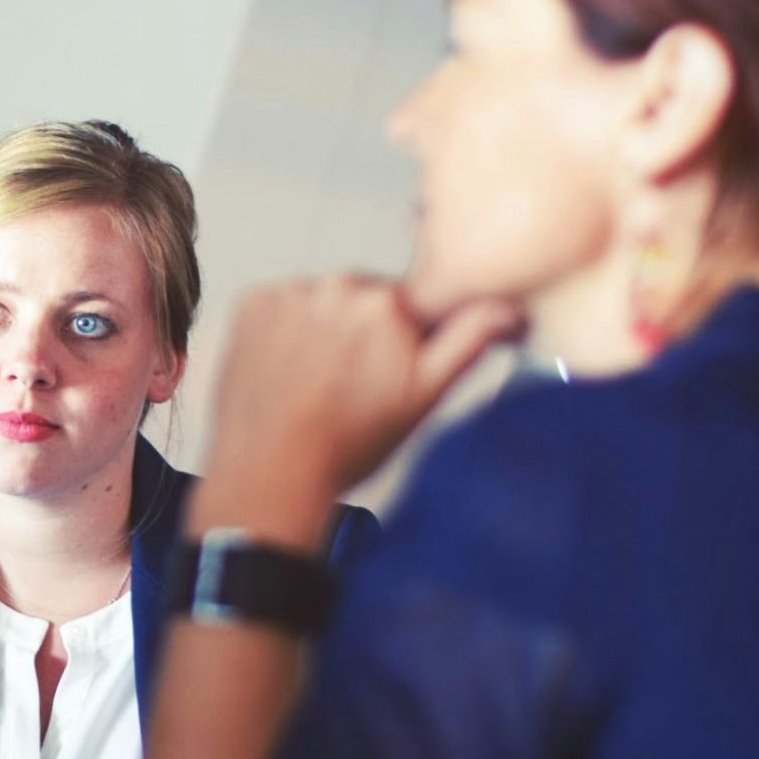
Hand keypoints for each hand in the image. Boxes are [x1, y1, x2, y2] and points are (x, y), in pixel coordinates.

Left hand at [199, 274, 519, 535]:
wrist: (270, 472)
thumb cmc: (346, 445)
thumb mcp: (424, 397)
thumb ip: (469, 341)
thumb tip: (508, 307)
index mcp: (388, 302)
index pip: (410, 304)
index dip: (404, 339)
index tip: (388, 369)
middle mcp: (337, 285)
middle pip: (363, 299)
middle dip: (363, 332)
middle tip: (350, 385)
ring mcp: (288, 292)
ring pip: (321, 302)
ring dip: (322, 330)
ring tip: (314, 383)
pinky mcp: (251, 303)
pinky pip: (280, 306)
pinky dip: (283, 330)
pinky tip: (286, 371)